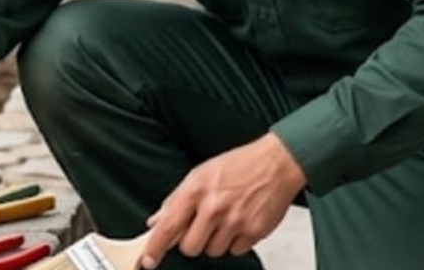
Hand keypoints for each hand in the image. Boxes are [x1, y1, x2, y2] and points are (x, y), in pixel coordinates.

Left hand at [140, 133, 306, 267]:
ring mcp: (235, 221)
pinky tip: (240, 221)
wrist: (276, 163)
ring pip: (213, 251)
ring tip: (225, 218)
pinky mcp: (254, 232)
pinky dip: (235, 241)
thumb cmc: (238, 165)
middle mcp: (214, 206)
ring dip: (215, 241)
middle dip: (192, 241)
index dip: (155, 247)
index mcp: (196, 189)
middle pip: (190, 247)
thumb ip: (176, 200)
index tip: (147, 260)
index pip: (168, 226)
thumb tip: (156, 222)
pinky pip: (235, 251)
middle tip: (202, 224)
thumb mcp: (200, 174)